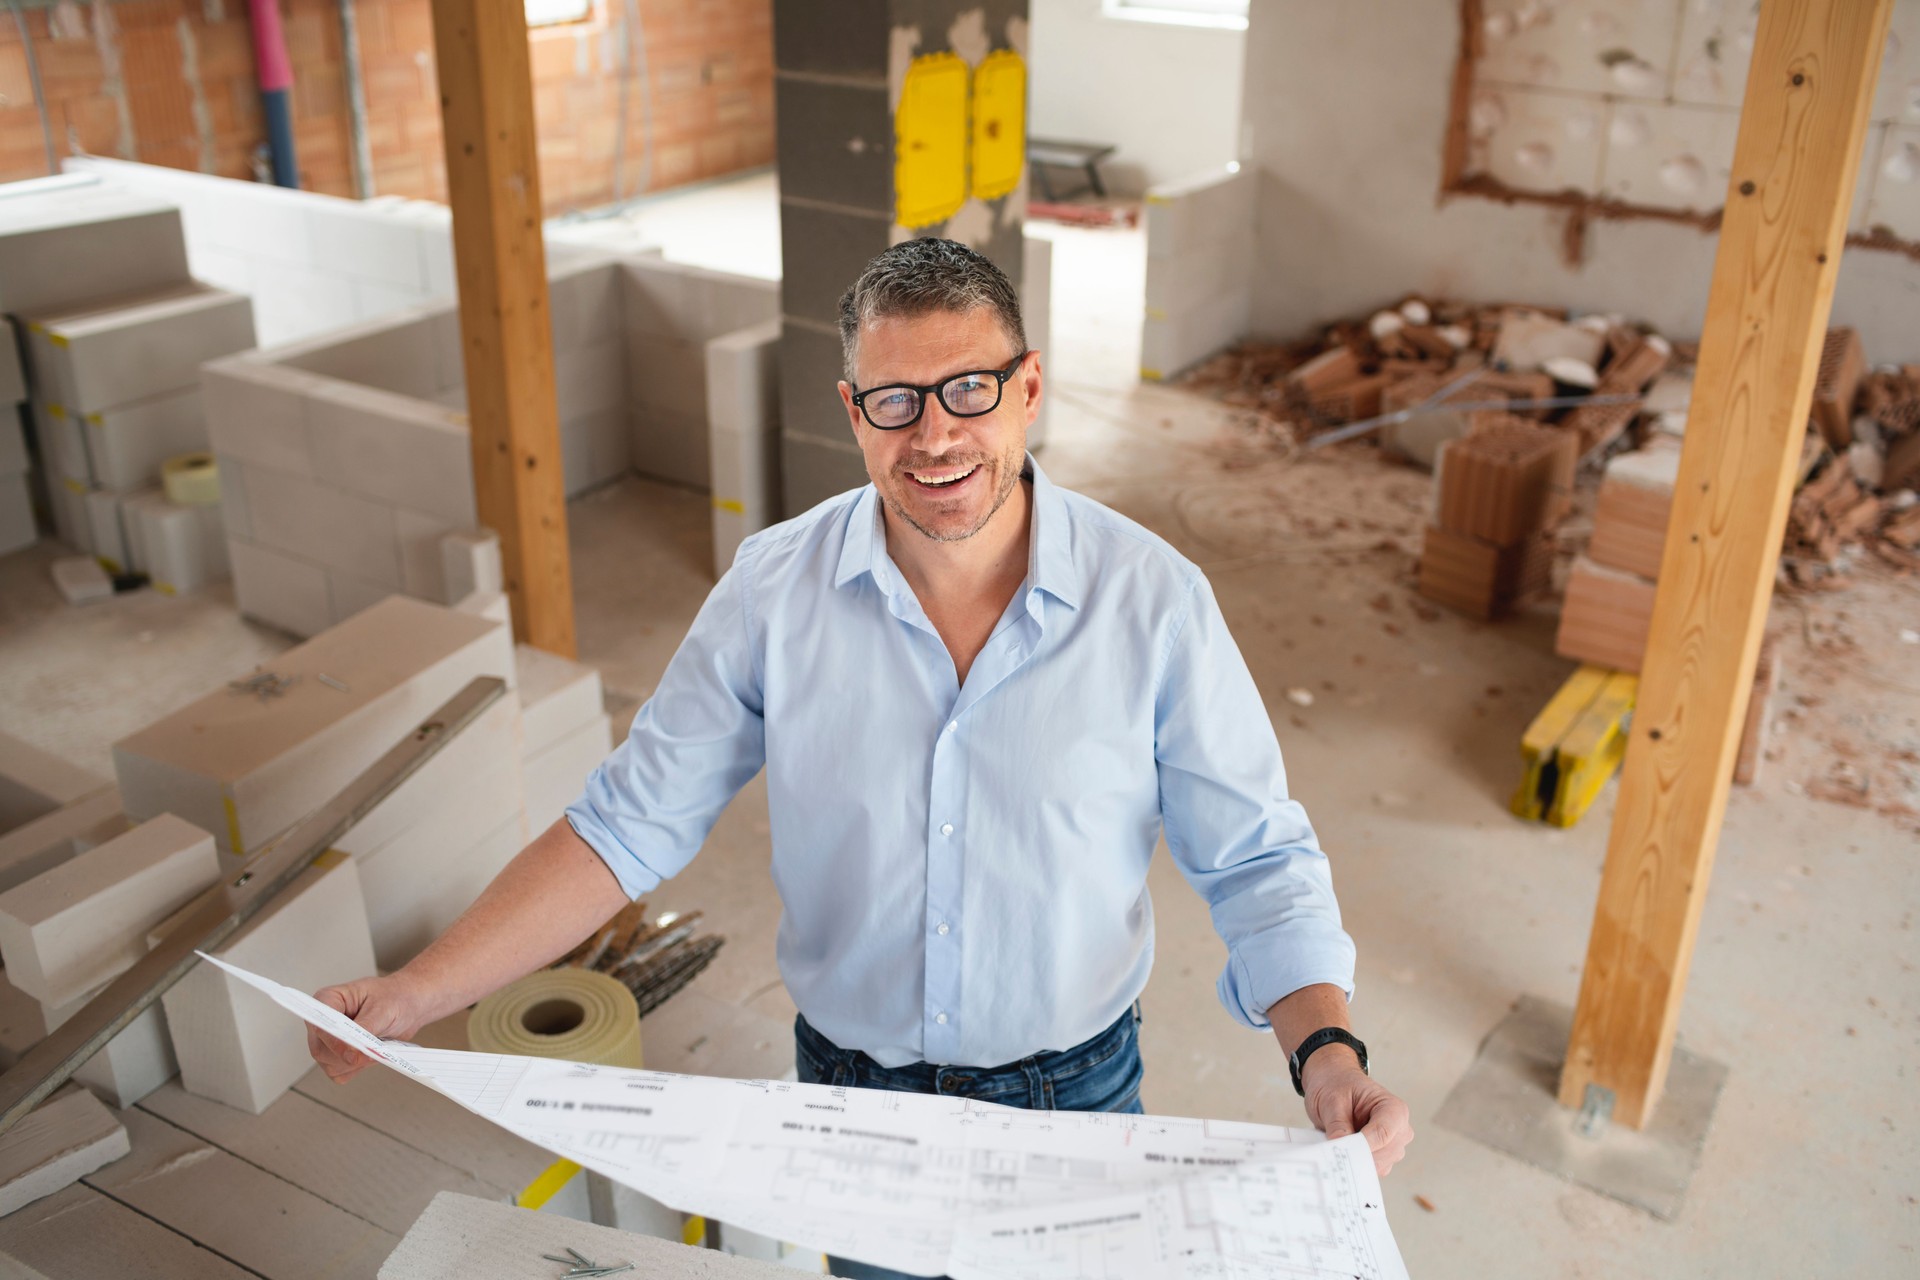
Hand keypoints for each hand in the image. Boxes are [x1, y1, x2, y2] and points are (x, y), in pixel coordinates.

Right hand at [308, 974, 434, 1083]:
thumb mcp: (383, 1009)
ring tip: (376, 1047)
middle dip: (347, 1056)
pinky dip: (357, 1069)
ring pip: (329, 1065)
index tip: (352, 1053)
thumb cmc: (395, 997)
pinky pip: (339, 1073)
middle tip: (373, 1052)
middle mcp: (324, 1021)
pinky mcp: (338, 1056)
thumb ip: (365, 1030)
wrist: (409, 1005)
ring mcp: (329, 1040)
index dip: (334, 1041)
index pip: (319, 1024)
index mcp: (328, 999)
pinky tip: (371, 1055)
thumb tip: (351, 1052)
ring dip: (355, 1063)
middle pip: (320, 1050)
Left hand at [1302, 1050, 1413, 1175]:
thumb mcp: (1331, 1099)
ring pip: (1378, 1165)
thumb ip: (1337, 1123)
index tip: (1341, 1148)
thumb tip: (1338, 1145)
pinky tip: (1341, 1152)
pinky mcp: (1382, 1157)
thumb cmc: (1337, 1085)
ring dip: (1355, 1160)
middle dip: (1357, 1155)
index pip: (1383, 1134)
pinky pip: (1371, 1170)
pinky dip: (1355, 1165)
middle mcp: (1399, 1129)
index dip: (1362, 1145)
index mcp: (1393, 1108)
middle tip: (1331, 1152)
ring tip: (1335, 1147)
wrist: (1334, 1083)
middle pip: (1383, 1154)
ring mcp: (1393, 1145)